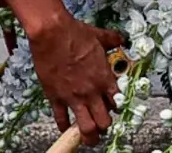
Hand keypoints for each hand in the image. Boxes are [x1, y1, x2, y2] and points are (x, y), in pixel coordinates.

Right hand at [27, 12, 123, 146]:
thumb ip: (111, 40)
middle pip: (104, 122)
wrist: (52, 33)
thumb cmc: (75, 33)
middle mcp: (91, 92)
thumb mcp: (98, 35)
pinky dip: (64, 127)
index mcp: (103, 78)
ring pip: (86, 128)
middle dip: (104, 127)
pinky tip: (66, 128)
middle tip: (102, 125)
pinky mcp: (56, 98)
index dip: (116, 108)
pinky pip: (61, 120)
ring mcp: (73, 98)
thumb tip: (120, 38)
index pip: (117, 103)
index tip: (113, 107)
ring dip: (89, 136)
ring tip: (89, 138)